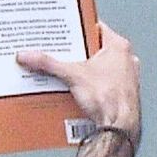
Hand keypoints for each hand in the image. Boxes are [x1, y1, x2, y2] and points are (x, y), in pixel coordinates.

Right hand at [16, 20, 141, 145]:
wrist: (120, 128)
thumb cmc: (109, 99)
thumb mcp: (72, 75)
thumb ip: (48, 64)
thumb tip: (29, 56)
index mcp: (118, 46)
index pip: (95, 28)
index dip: (78, 29)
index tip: (64, 30)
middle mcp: (126, 59)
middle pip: (94, 50)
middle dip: (77, 53)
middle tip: (61, 55)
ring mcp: (127, 76)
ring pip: (99, 68)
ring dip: (83, 71)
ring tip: (67, 75)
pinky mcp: (122, 93)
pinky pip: (102, 83)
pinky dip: (90, 85)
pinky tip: (77, 92)